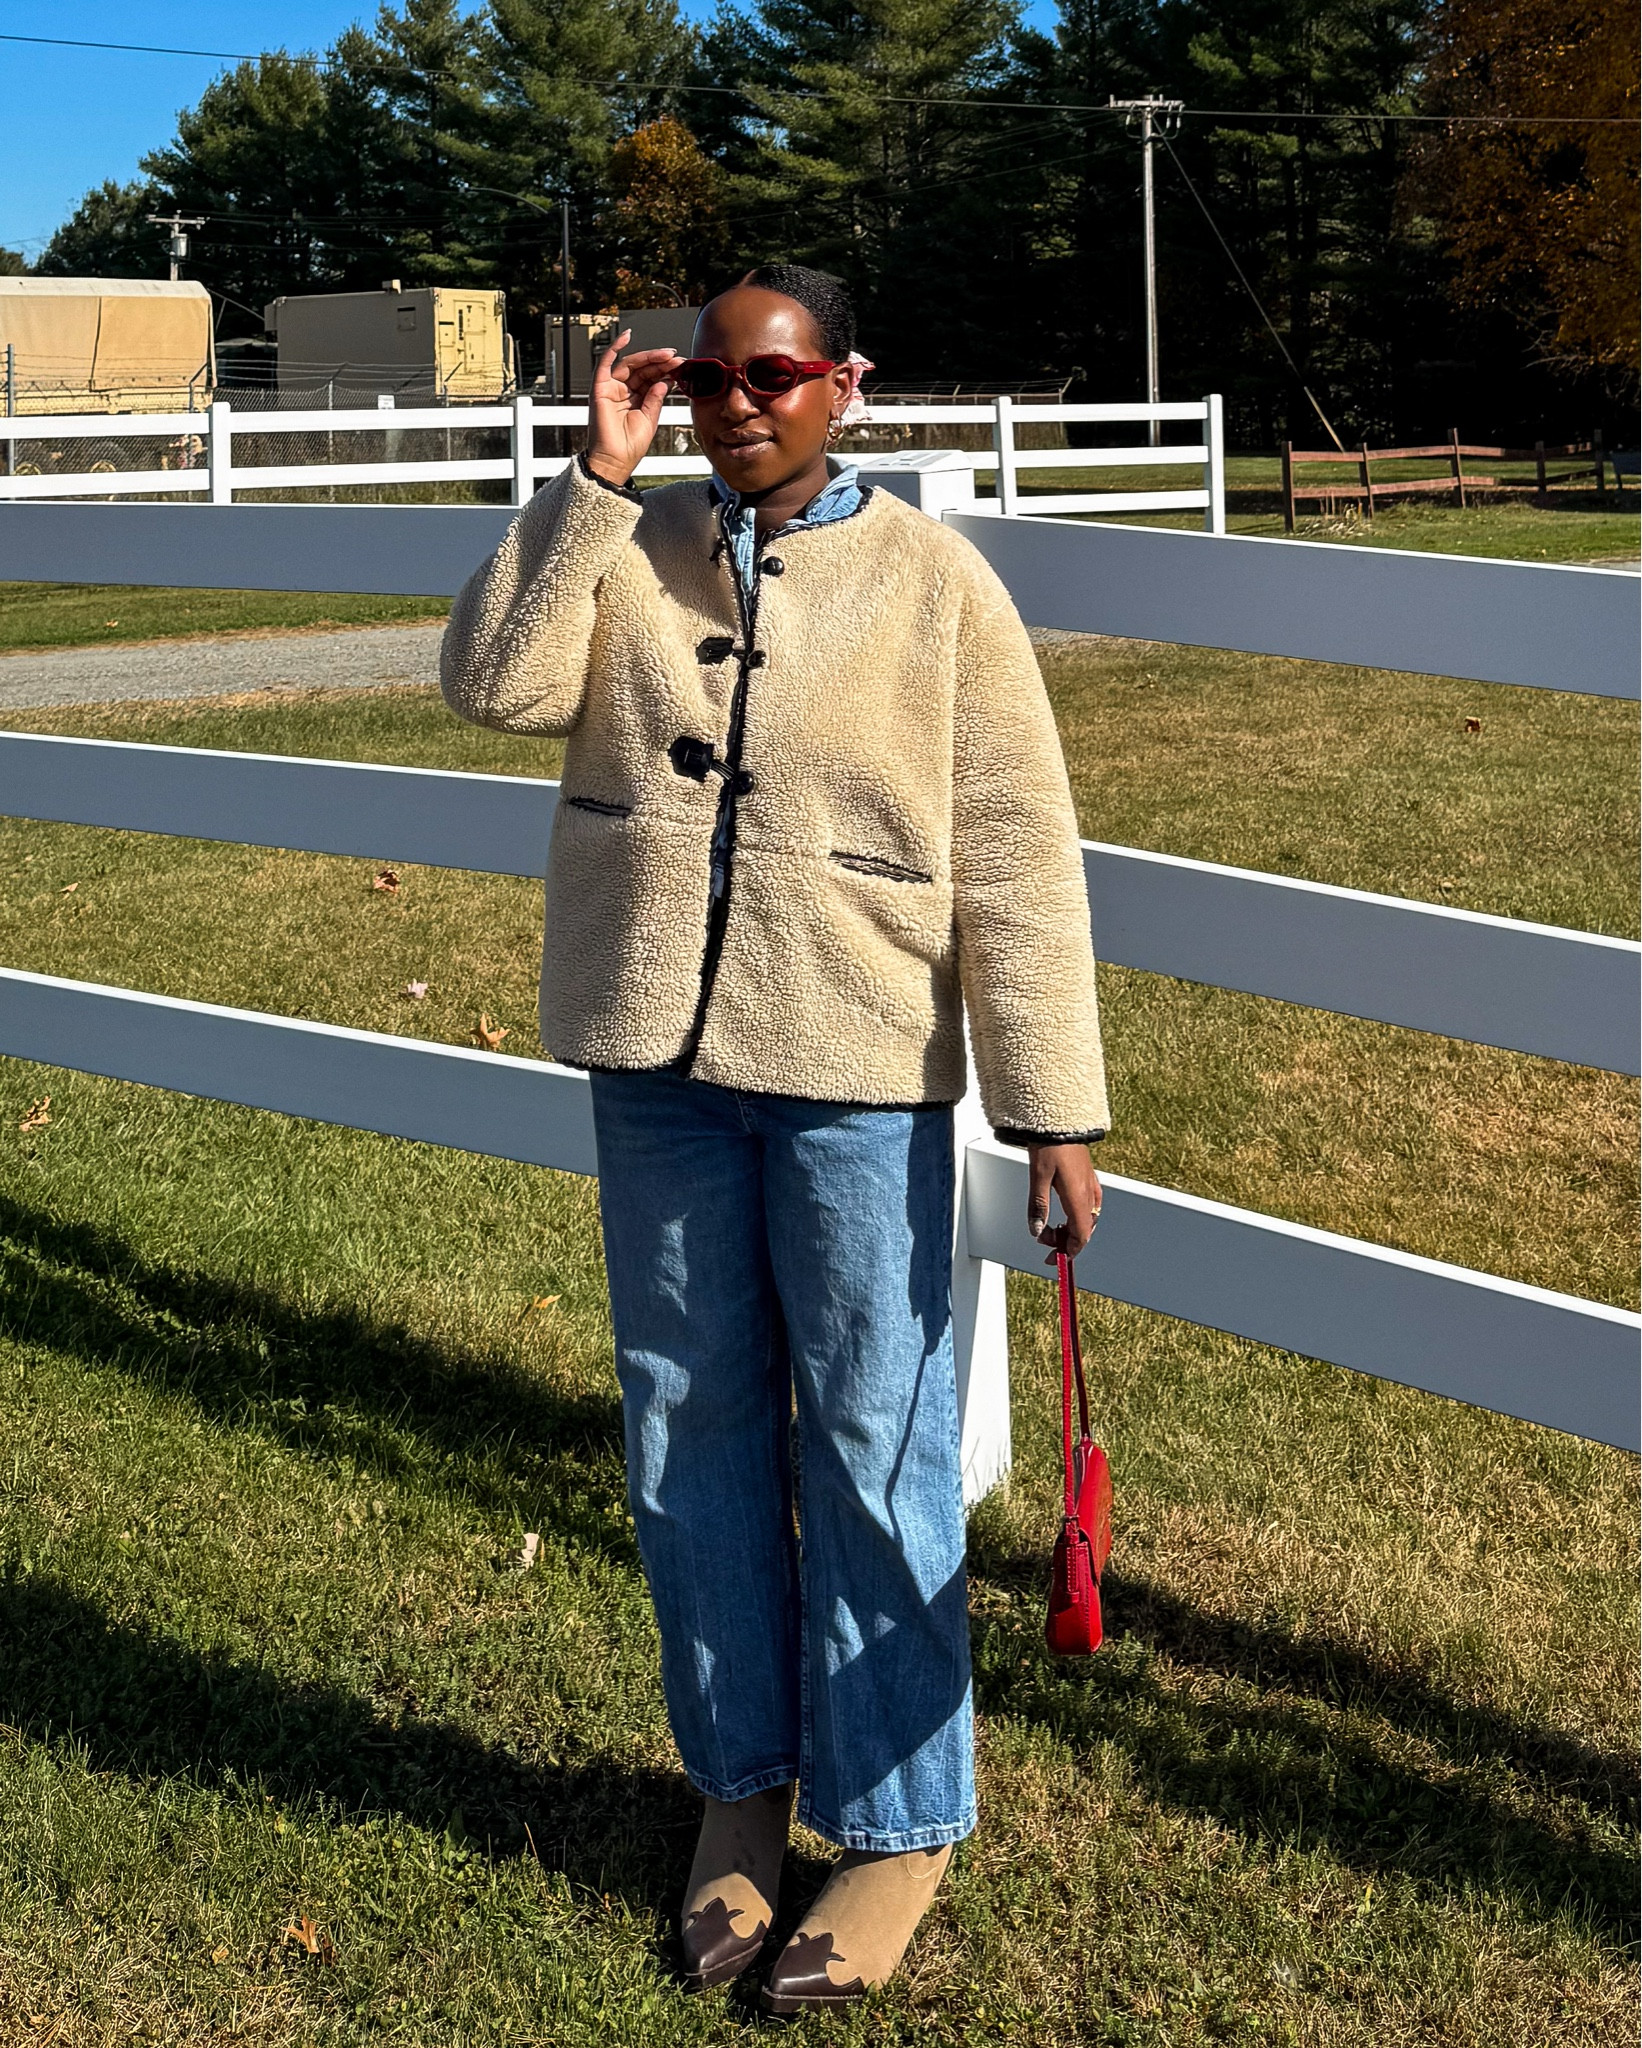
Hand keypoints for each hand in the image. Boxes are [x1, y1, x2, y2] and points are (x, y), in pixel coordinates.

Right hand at [585, 332, 679, 487]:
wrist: (615, 461)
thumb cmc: (629, 446)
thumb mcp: (650, 419)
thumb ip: (656, 398)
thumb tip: (665, 380)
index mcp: (636, 400)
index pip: (652, 378)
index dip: (666, 370)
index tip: (681, 366)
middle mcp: (623, 392)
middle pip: (642, 369)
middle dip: (660, 362)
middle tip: (676, 359)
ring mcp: (612, 389)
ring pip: (630, 364)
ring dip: (647, 356)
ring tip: (665, 354)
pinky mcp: (600, 388)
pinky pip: (605, 363)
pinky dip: (613, 348)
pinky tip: (626, 337)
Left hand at [1027, 1143, 1101, 1262]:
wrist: (1061, 1121)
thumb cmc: (1049, 1146)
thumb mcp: (1038, 1177)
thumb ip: (1038, 1206)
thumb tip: (1037, 1231)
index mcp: (1078, 1197)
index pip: (1080, 1235)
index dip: (1069, 1251)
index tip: (1054, 1258)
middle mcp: (1088, 1193)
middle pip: (1083, 1230)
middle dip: (1065, 1242)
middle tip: (1045, 1242)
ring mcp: (1090, 1185)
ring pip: (1086, 1218)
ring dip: (1070, 1229)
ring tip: (1052, 1229)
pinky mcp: (1088, 1177)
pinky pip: (1089, 1205)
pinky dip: (1077, 1216)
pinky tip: (1066, 1213)